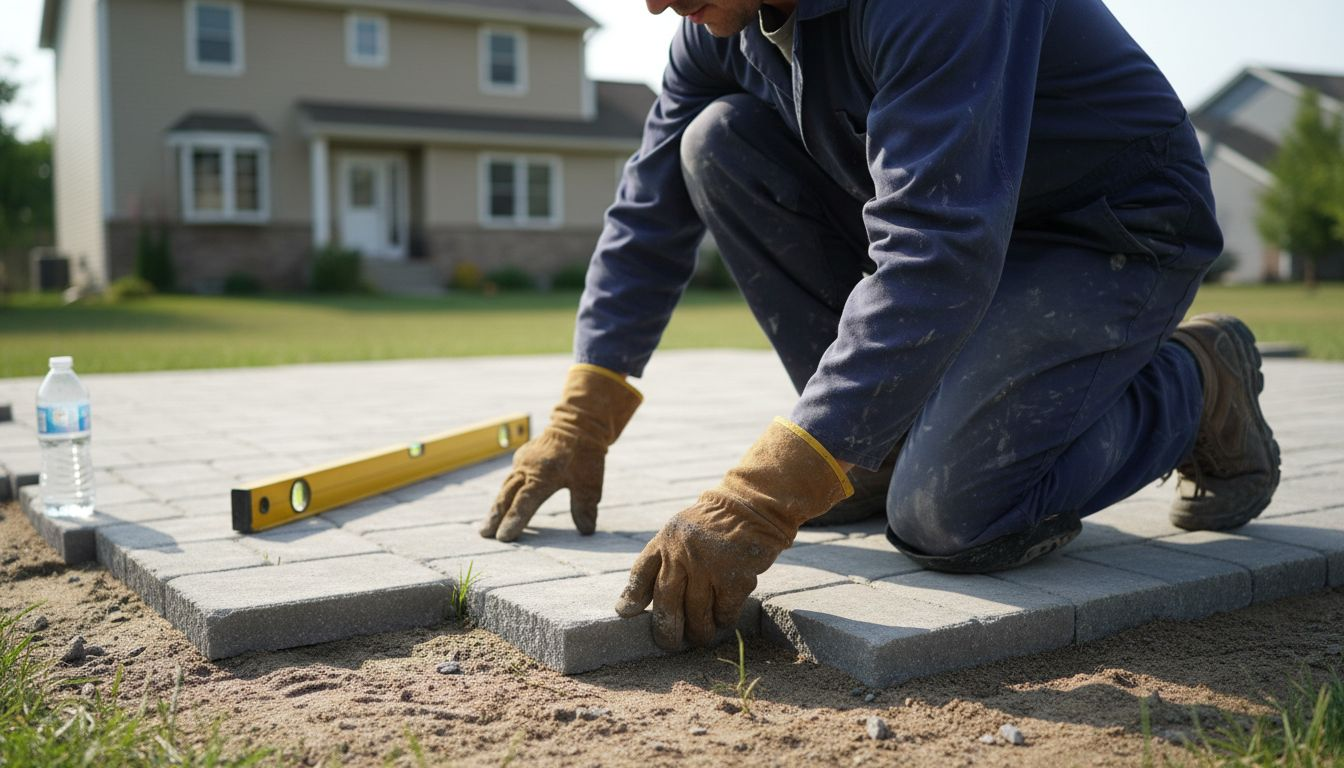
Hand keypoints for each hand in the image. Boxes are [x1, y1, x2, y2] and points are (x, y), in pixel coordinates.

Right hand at [479, 365, 640, 541]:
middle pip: (507, 496)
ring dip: (496, 507)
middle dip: (495, 516)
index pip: (525, 502)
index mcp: (543, 474)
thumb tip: (586, 530)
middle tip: (485, 534)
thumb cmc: (586, 454)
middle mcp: (528, 468)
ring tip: (486, 526)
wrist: (578, 424)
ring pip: (505, 488)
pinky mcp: (521, 458)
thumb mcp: (590, 482)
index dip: (514, 520)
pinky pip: (510, 479)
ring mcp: (522, 462)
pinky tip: (501, 505)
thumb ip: (585, 506)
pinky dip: (505, 494)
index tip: (503, 537)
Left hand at [615, 418, 853, 648]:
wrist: (751, 506)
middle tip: (669, 643)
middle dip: (667, 629)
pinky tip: (724, 619)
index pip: (642, 573)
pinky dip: (723, 619)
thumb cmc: (714, 524)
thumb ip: (662, 558)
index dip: (632, 597)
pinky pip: (724, 611)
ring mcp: (708, 565)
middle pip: (667, 603)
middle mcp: (682, 553)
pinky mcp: (734, 577)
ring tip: (701, 636)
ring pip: (697, 614)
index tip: (626, 614)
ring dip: (699, 631)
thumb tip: (634, 601)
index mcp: (666, 540)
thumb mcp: (681, 531)